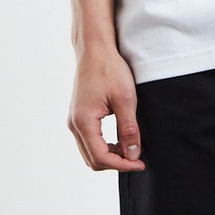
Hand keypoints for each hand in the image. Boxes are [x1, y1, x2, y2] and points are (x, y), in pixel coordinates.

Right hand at [69, 46, 145, 170]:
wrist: (94, 50)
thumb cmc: (109, 69)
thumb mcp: (125, 100)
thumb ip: (128, 130)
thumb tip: (133, 155)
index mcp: (83, 122)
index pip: (101, 157)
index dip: (122, 165)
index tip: (140, 163)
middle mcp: (74, 124)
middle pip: (92, 160)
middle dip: (116, 163)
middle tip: (138, 158)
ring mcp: (74, 120)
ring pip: (89, 152)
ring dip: (110, 156)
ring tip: (132, 149)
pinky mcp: (78, 116)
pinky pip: (89, 141)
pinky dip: (104, 147)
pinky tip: (121, 140)